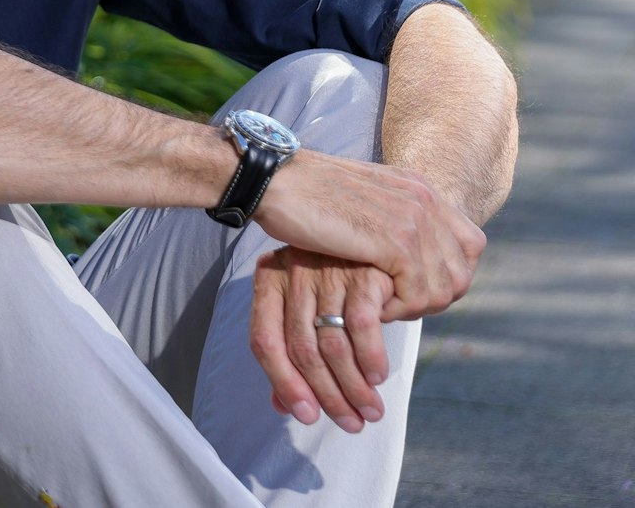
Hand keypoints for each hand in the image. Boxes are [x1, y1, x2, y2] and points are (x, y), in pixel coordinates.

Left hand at [250, 247, 392, 432]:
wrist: (374, 219)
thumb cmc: (333, 271)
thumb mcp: (304, 301)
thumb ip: (290, 350)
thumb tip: (282, 406)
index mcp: (268, 280)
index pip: (265, 342)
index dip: (283, 383)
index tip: (305, 416)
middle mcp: (291, 275)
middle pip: (301, 351)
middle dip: (328, 396)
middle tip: (351, 423)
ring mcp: (327, 272)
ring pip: (333, 345)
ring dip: (353, 387)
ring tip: (370, 410)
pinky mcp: (363, 271)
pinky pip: (363, 325)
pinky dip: (371, 357)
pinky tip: (378, 376)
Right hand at [251, 150, 484, 320]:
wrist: (276, 180)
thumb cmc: (302, 194)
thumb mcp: (363, 199)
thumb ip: (391, 217)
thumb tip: (407, 255)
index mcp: (419, 188)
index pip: (471, 243)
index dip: (450, 273)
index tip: (416, 286)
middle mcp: (425, 200)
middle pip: (462, 270)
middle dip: (434, 298)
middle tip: (398, 304)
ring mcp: (413, 219)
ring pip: (444, 288)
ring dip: (414, 308)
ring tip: (383, 307)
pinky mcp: (395, 242)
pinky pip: (417, 294)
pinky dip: (397, 309)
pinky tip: (373, 306)